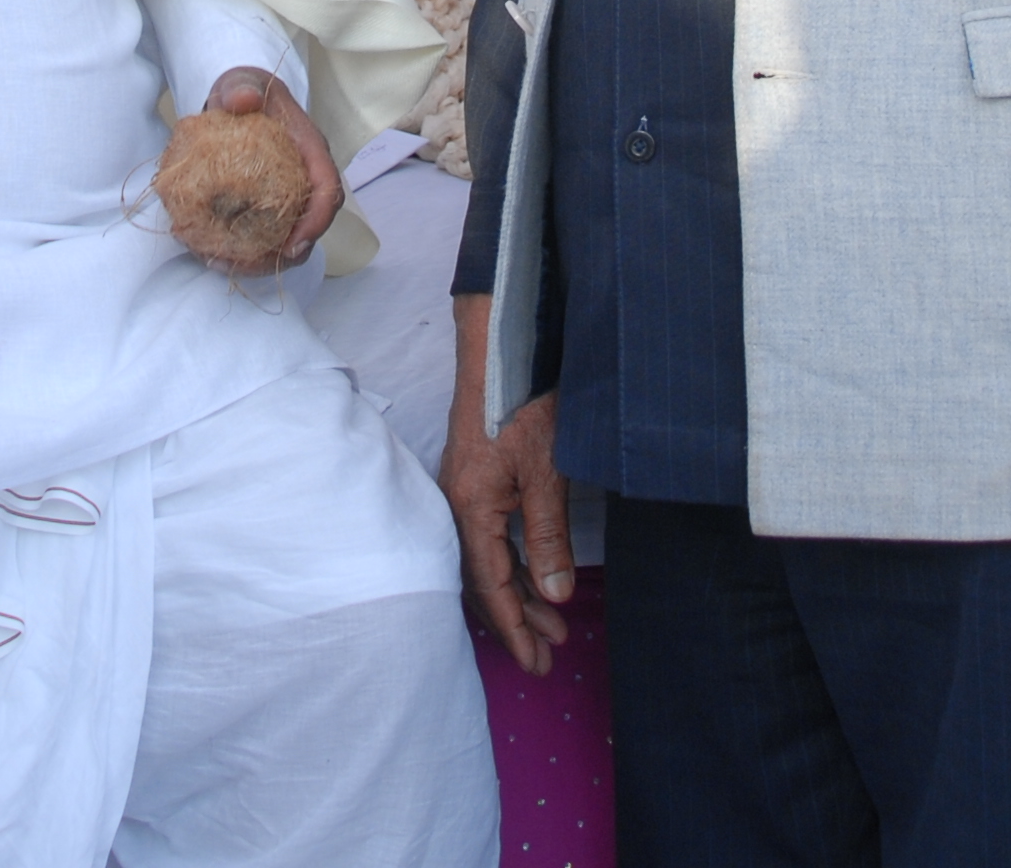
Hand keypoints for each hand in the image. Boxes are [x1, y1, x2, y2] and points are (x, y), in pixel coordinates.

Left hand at [197, 65, 340, 266]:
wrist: (237, 97)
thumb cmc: (245, 90)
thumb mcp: (242, 83)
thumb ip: (241, 88)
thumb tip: (242, 100)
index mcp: (310, 150)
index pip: (328, 190)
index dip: (317, 221)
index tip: (294, 244)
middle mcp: (306, 177)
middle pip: (312, 225)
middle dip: (287, 254)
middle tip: (250, 265)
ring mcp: (289, 194)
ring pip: (289, 237)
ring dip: (261, 260)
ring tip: (220, 263)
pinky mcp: (268, 204)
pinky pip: (264, 235)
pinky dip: (242, 250)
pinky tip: (210, 254)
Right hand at [438, 295, 574, 671]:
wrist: (501, 349)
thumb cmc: (523, 403)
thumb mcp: (546, 474)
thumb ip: (547, 536)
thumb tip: (553, 595)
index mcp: (470, 509)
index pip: (490, 585)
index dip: (513, 627)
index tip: (535, 661)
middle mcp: (458, 506)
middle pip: (482, 580)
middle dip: (516, 620)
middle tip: (547, 656)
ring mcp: (463, 492)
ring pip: (486, 560)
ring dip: (517, 593)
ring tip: (551, 625)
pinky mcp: (475, 480)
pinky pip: (489, 538)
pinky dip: (512, 564)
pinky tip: (534, 576)